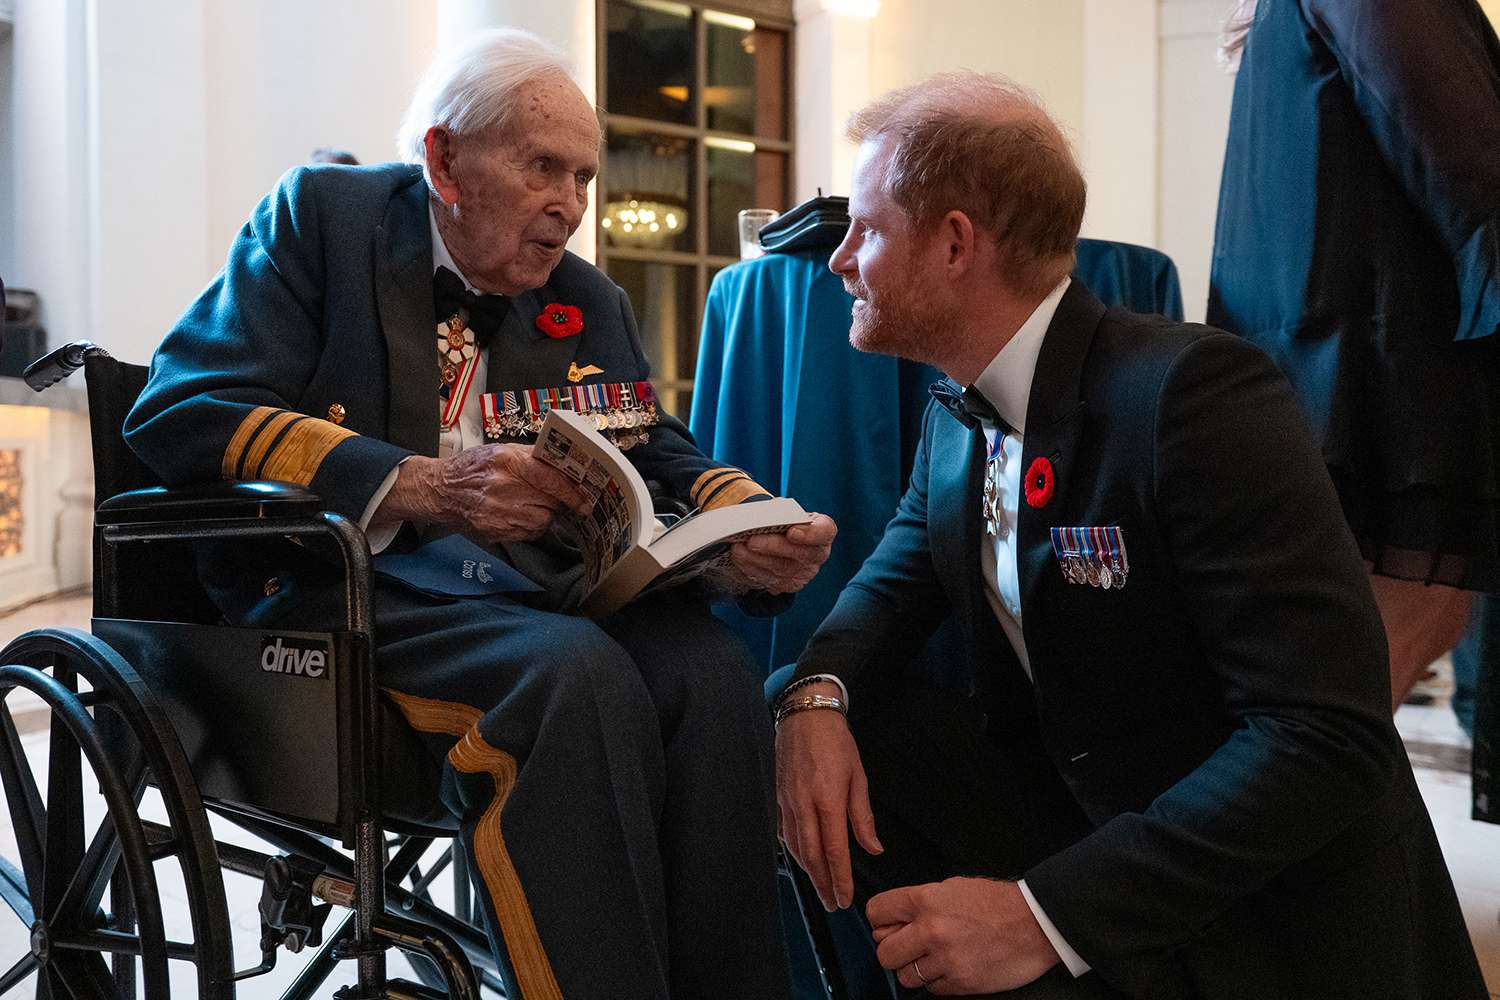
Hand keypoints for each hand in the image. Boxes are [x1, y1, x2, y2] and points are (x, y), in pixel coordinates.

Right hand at [376, 445, 590, 541]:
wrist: (440, 490)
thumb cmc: (474, 467)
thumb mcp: (501, 451)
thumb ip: (532, 457)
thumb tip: (564, 468)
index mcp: (507, 461)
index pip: (550, 479)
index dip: (571, 491)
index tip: (584, 501)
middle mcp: (503, 486)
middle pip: (549, 502)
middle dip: (556, 502)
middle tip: (555, 498)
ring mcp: (498, 511)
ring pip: (542, 520)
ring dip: (543, 514)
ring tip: (530, 504)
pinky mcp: (494, 530)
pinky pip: (527, 532)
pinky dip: (529, 525)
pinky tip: (518, 514)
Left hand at [731, 512, 836, 593]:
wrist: (783, 540)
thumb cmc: (785, 521)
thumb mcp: (785, 512)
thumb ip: (777, 513)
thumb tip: (758, 516)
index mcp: (823, 530)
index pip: (824, 532)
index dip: (810, 534)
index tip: (791, 532)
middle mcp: (818, 554)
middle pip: (801, 554)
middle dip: (773, 547)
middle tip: (752, 542)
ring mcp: (806, 572)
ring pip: (782, 570)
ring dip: (757, 560)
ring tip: (738, 549)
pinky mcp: (790, 585)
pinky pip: (771, 580)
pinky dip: (753, 569)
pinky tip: (740, 559)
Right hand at [775, 693, 881, 909]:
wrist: (805, 716)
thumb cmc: (836, 743)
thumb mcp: (859, 776)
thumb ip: (863, 817)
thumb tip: (873, 848)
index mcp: (828, 799)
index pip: (835, 850)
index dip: (840, 878)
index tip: (845, 898)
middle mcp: (804, 805)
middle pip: (812, 856)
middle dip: (823, 884)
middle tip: (833, 904)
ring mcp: (788, 802)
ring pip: (796, 847)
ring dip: (808, 872)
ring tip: (821, 888)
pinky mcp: (779, 798)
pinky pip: (786, 832)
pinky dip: (794, 852)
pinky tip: (803, 861)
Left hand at [868, 877, 1060, 993]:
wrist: (1035, 925)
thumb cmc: (997, 904)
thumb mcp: (952, 887)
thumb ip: (920, 902)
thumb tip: (896, 918)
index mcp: (926, 900)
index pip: (876, 912)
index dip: (880, 920)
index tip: (887, 925)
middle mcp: (931, 930)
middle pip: (883, 951)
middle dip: (894, 950)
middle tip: (909, 946)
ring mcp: (945, 960)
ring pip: (905, 976)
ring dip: (915, 969)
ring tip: (934, 958)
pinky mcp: (959, 983)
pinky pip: (931, 989)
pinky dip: (938, 981)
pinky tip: (953, 966)